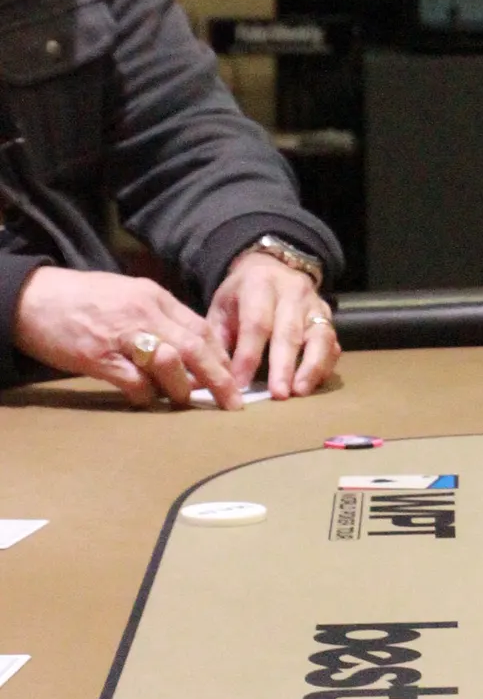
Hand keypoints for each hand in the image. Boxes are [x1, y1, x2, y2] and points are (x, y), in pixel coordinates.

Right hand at [13, 267, 243, 409]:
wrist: (33, 298)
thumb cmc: (82, 299)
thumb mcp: (127, 295)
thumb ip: (158, 317)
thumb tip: (187, 347)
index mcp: (154, 297)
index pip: (201, 328)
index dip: (220, 356)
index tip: (232, 377)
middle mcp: (143, 313)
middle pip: (195, 347)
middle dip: (219, 378)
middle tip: (232, 403)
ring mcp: (121, 335)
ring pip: (170, 363)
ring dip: (182, 388)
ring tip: (184, 400)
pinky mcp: (98, 357)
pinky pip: (135, 382)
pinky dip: (146, 396)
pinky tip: (146, 400)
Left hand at [209, 252, 339, 397]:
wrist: (271, 269)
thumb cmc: (242, 296)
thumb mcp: (222, 307)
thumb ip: (217, 340)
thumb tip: (206, 379)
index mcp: (260, 285)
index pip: (256, 323)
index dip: (249, 355)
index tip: (239, 384)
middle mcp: (293, 292)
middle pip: (290, 332)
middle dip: (283, 366)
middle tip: (278, 395)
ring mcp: (315, 305)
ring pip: (320, 337)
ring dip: (311, 367)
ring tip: (300, 392)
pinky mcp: (329, 318)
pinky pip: (332, 344)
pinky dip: (325, 366)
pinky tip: (312, 385)